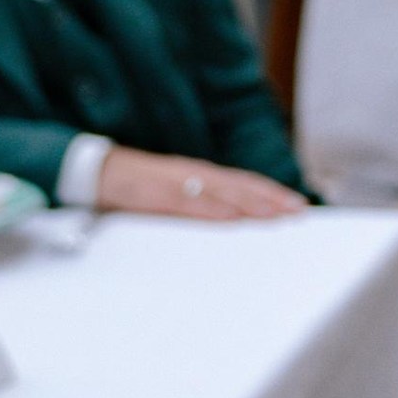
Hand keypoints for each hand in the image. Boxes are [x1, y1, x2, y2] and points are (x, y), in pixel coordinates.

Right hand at [92, 149, 306, 220]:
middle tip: (299, 211)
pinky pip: (190, 202)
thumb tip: (230, 225)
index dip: (271, 193)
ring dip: (250, 203)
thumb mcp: (174, 197)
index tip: (297, 206)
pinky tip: (230, 217)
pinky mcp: (158, 193)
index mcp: (201, 176)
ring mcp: (178, 181)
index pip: (244, 183)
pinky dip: (212, 209)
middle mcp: (195, 174)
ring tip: (275, 215)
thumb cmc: (139, 189)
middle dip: (272, 199)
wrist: (98, 172)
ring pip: (222, 192)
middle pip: (241, 185)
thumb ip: (200, 207)